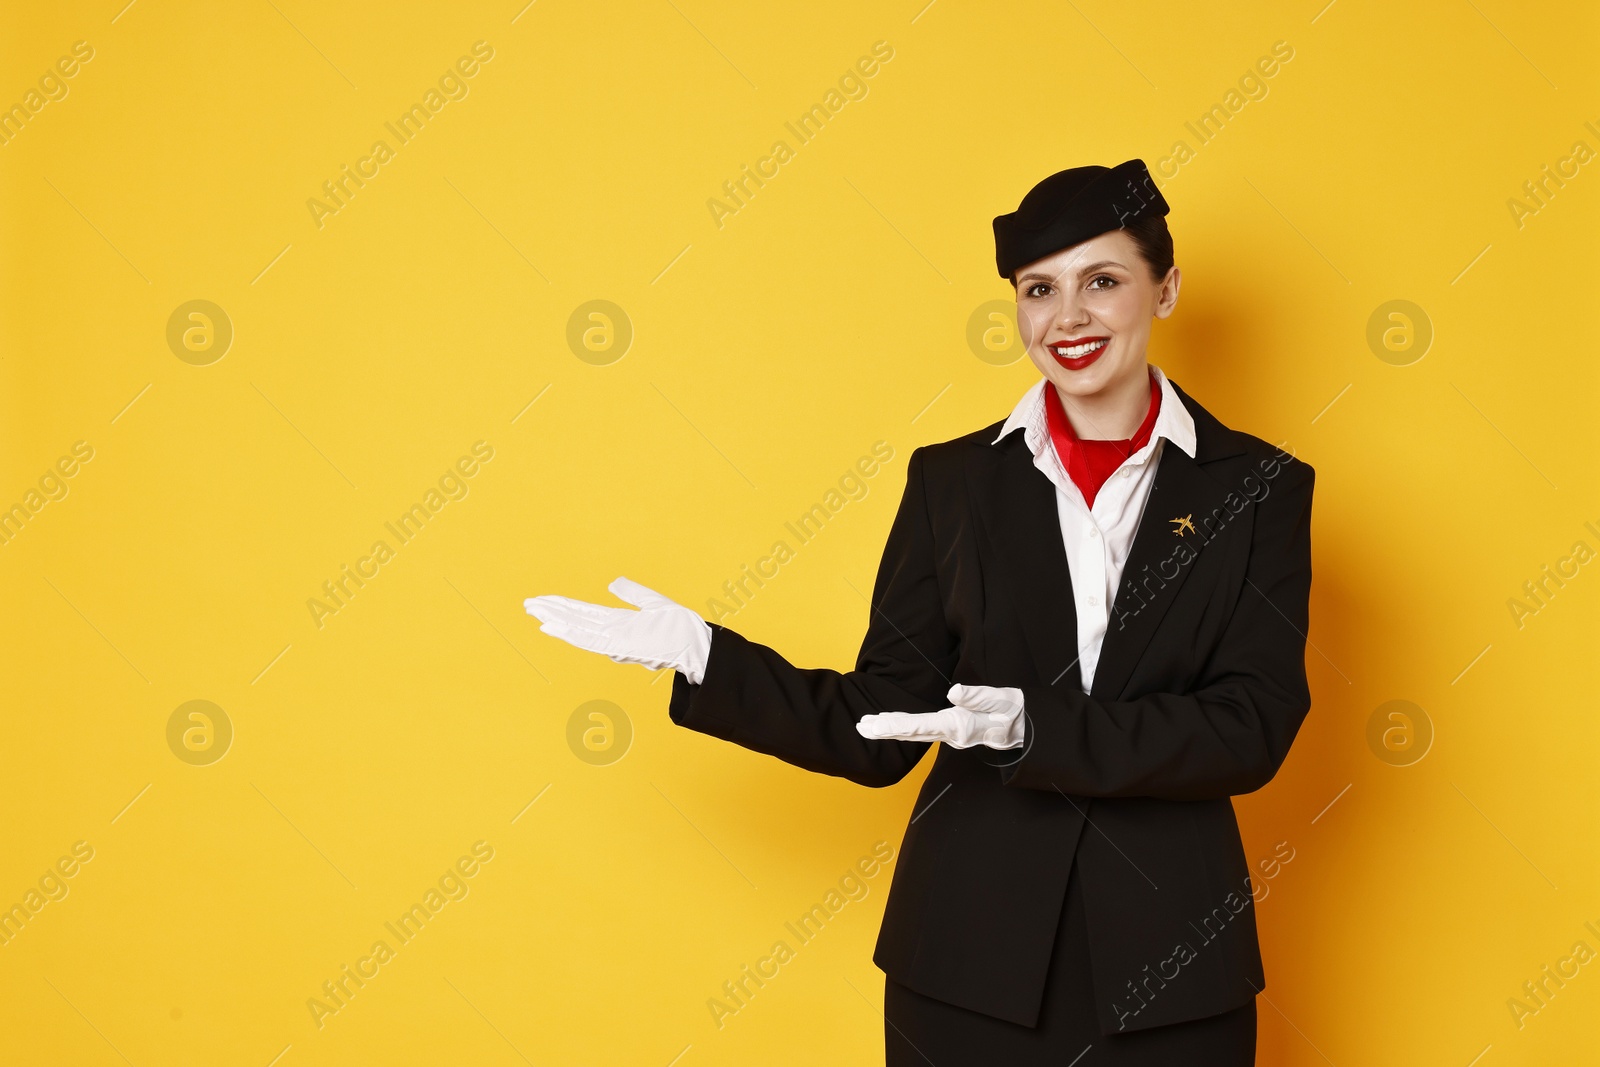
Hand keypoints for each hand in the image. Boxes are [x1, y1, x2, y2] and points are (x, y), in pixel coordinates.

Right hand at [524, 577, 712, 683]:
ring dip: (556, 620)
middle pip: (576, 619)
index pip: (584, 613)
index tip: (543, 600)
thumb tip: (613, 582)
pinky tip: (553, 627)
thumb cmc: (679, 627)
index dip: (563, 606)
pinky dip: (570, 633)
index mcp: (619, 623)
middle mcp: (613, 632)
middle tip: (527, 604)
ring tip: (534, 612)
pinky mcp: (620, 646)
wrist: (696, 641)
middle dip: (552, 611)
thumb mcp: (652, 603)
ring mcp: (615, 640)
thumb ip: (632, 593)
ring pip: (578, 629)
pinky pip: (590, 639)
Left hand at [855, 684, 1025, 749]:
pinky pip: (923, 731)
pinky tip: (889, 726)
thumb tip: (953, 692)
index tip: (875, 724)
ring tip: (866, 725)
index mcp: (961, 727)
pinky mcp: (953, 731)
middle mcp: (952, 735)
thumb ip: (978, 696)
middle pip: (912, 733)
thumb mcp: (1003, 700)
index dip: (896, 725)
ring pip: (915, 734)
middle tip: (860, 727)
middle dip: (885, 730)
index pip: (922, 726)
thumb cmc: (1016, 712)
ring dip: (889, 730)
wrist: (1029, 729)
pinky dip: (903, 729)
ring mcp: (952, 735)